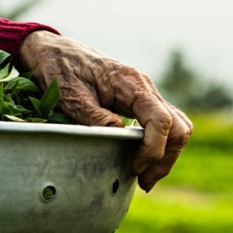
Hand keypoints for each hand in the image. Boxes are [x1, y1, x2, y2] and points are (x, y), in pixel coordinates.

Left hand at [19, 31, 192, 191]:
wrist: (55, 52)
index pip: (160, 119)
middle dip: (164, 157)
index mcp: (129, 82)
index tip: (133, 167)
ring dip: (166, 154)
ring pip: (177, 126)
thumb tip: (118, 133)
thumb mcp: (69, 94)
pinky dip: (161, 145)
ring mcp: (145, 93)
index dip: (153, 149)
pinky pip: (163, 124)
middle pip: (177, 126)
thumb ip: (93, 115)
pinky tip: (142, 161)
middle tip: (143, 181)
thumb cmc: (59, 70)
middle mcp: (144, 86)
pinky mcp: (140, 101)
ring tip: (145, 176)